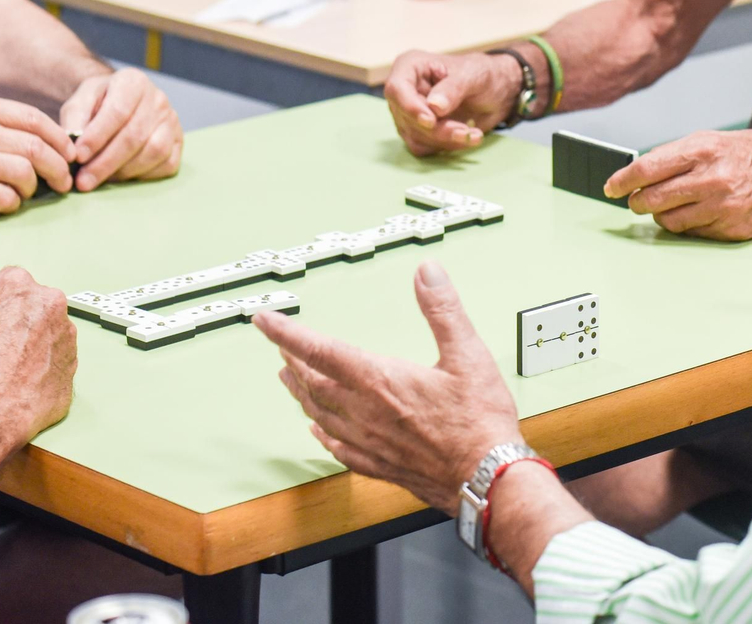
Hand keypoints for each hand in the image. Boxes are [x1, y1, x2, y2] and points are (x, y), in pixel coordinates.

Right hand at [0, 95, 75, 214]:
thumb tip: (51, 142)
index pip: (35, 119)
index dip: (61, 141)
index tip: (70, 156)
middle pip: (37, 148)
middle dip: (59, 169)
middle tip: (63, 182)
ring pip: (25, 173)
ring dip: (33, 189)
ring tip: (24, 193)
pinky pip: (5, 199)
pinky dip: (12, 205)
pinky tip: (4, 204)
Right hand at [0, 264, 76, 442]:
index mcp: (18, 287)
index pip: (9, 282)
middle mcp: (50, 304)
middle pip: (35, 305)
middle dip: (19, 320)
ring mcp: (67, 334)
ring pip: (50, 332)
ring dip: (35, 344)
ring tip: (9, 365)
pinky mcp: (74, 362)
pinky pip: (58, 359)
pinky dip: (44, 368)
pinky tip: (23, 380)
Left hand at [60, 68, 182, 190]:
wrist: (122, 102)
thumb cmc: (99, 103)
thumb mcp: (80, 101)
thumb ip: (74, 120)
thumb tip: (73, 148)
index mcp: (133, 82)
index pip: (118, 112)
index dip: (97, 137)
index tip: (78, 157)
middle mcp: (158, 99)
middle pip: (135, 136)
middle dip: (106, 162)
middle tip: (84, 181)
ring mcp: (172, 121)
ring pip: (154, 151)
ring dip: (124, 171)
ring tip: (100, 180)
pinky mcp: (179, 142)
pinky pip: (167, 164)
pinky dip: (144, 175)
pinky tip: (122, 176)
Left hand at [256, 261, 520, 513]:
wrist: (486, 477)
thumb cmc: (478, 423)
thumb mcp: (467, 354)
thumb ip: (443, 310)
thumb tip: (427, 275)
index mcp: (380, 381)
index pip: (321, 351)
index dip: (288, 333)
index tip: (265, 321)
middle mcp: (366, 412)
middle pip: (314, 383)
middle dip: (293, 361)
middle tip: (280, 347)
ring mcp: (369, 441)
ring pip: (320, 415)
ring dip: (302, 395)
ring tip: (290, 381)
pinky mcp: (380, 464)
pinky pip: (338, 449)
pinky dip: (323, 436)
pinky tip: (319, 434)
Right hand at [383, 50, 520, 156]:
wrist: (498, 92)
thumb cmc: (483, 74)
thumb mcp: (474, 75)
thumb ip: (453, 88)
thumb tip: (434, 106)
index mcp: (411, 66)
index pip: (397, 89)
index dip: (410, 107)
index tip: (431, 121)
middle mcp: (405, 90)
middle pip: (406, 117)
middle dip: (436, 129)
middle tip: (465, 131)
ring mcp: (409, 112)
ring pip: (414, 135)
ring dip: (444, 140)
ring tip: (473, 134)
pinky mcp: (418, 131)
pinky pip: (423, 146)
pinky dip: (446, 146)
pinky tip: (468, 137)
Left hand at [602, 129, 751, 240]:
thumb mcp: (713, 139)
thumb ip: (677, 153)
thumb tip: (642, 169)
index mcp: (703, 151)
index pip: (648, 168)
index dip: (623, 180)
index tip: (611, 187)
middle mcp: (711, 179)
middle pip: (653, 199)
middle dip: (637, 202)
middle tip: (635, 200)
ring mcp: (721, 207)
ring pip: (668, 220)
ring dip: (660, 215)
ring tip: (666, 206)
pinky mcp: (729, 229)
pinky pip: (691, 232)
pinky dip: (684, 225)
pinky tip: (691, 214)